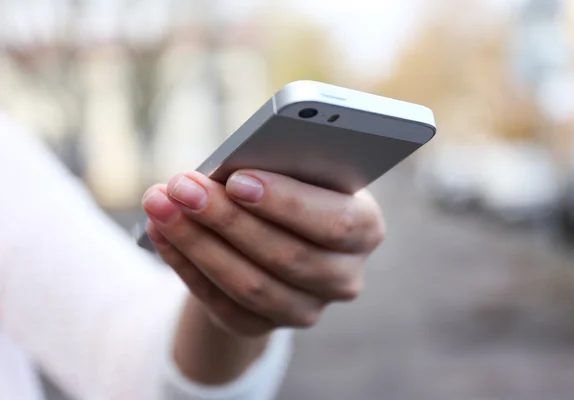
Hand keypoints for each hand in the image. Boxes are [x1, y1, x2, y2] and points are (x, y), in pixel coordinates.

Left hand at [142, 170, 384, 336]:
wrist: (279, 237)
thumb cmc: (292, 189)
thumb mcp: (296, 172)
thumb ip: (276, 169)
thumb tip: (221, 173)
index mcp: (364, 227)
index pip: (333, 222)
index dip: (285, 202)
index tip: (237, 179)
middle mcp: (344, 275)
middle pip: (286, 255)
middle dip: (226, 219)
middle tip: (181, 186)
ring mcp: (307, 308)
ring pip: (249, 285)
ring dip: (197, 243)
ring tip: (160, 205)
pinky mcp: (265, 325)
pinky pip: (221, 303)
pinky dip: (186, 264)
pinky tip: (161, 232)